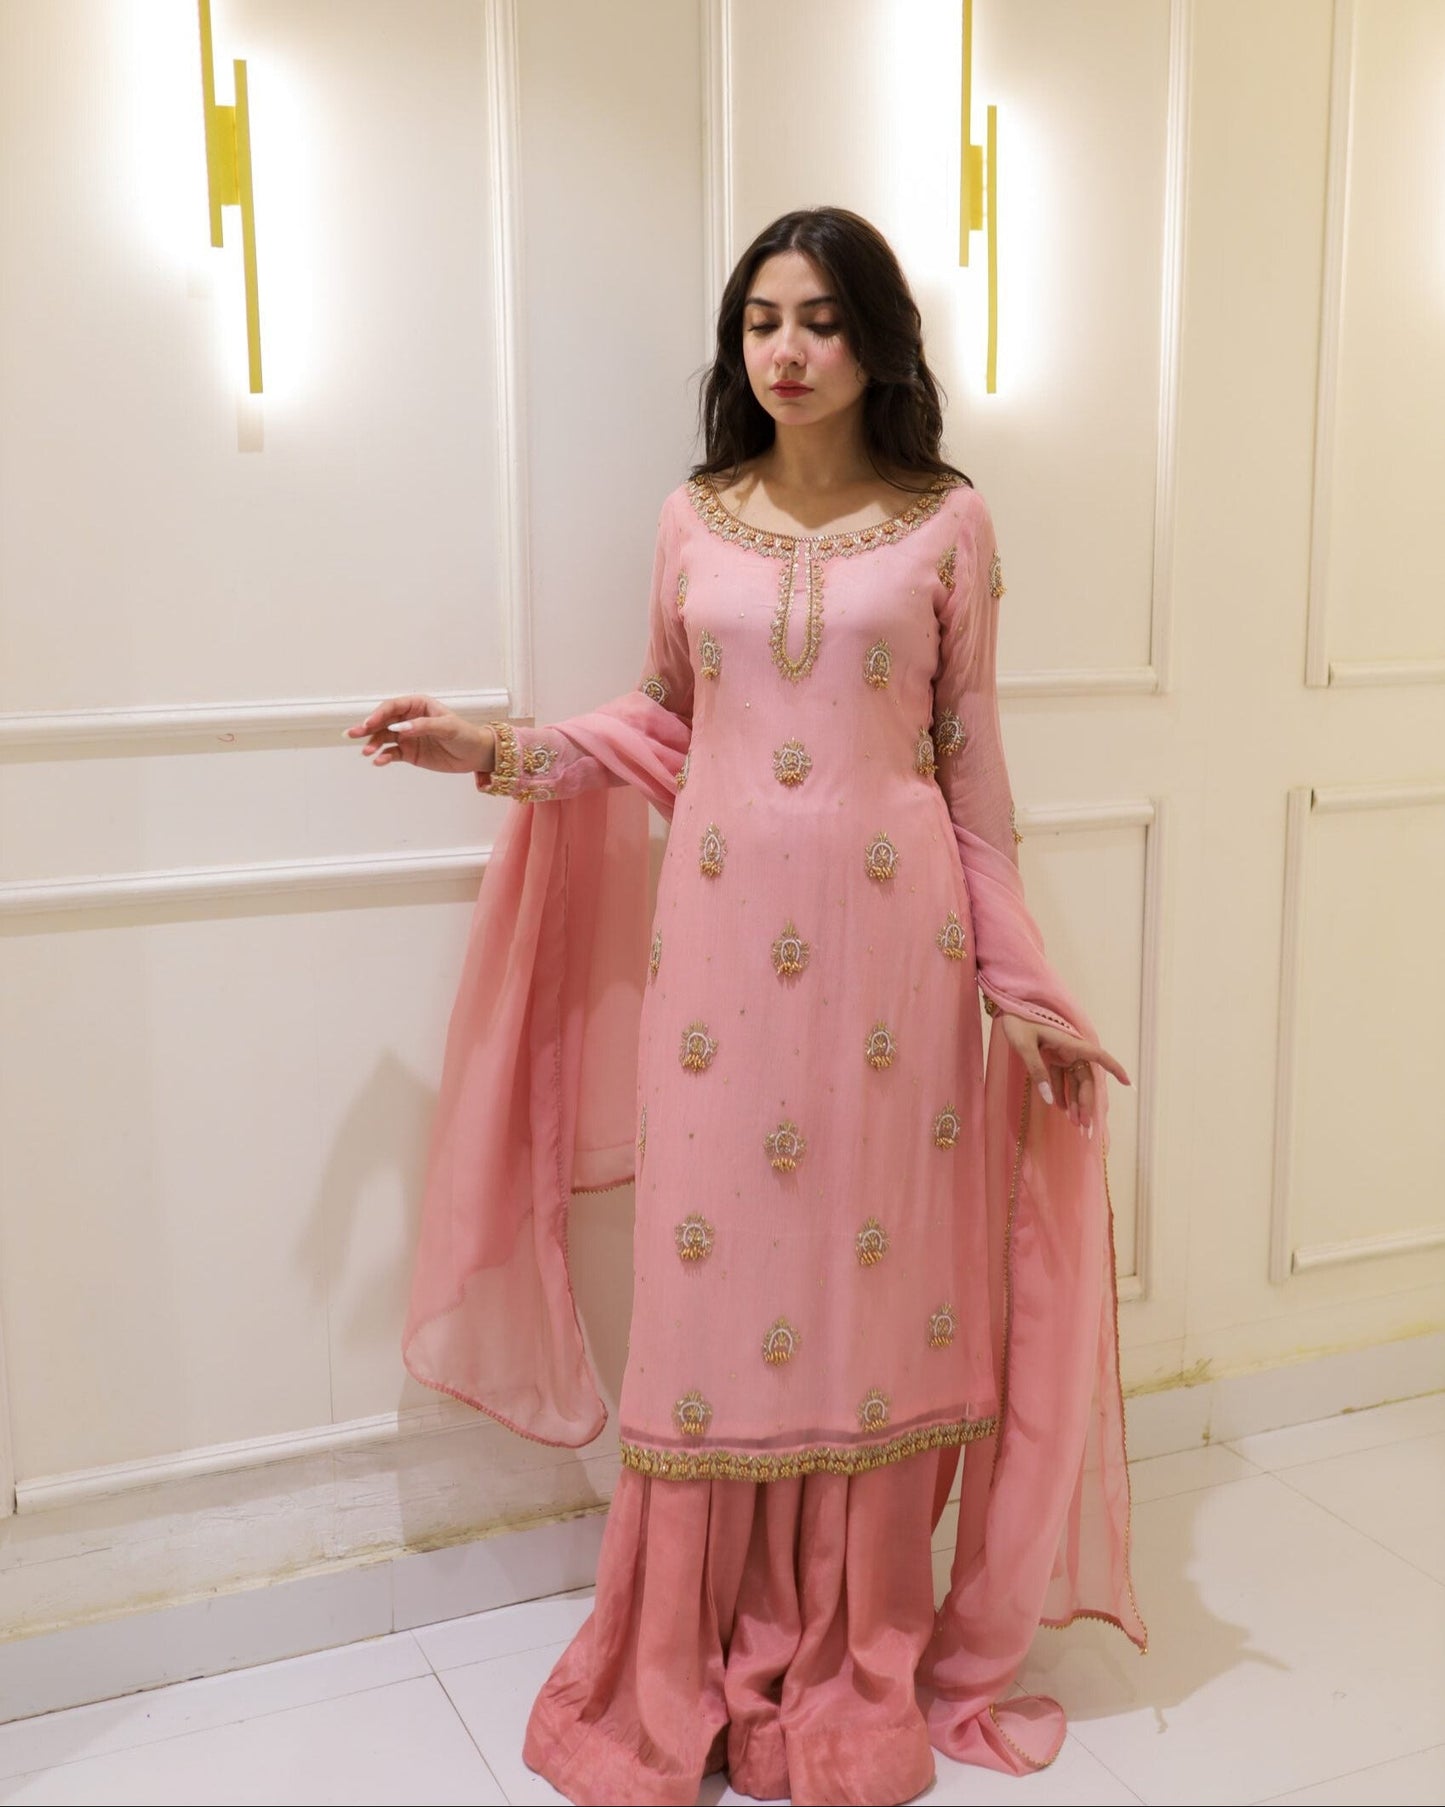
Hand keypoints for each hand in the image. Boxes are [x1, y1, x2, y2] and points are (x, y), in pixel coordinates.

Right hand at [344, 696, 490, 775]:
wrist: (474, 755)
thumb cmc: (464, 735)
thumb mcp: (447, 727)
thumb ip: (423, 726)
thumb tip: (400, 728)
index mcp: (417, 705)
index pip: (393, 707)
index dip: (379, 714)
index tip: (369, 724)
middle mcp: (408, 719)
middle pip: (383, 721)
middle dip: (367, 727)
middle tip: (353, 734)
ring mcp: (406, 736)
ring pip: (383, 738)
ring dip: (373, 744)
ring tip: (366, 752)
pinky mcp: (408, 752)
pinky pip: (391, 754)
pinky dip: (384, 757)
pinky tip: (379, 761)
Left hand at [997, 1013, 1130, 1138]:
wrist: (1006, 1008)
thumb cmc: (1017, 1022)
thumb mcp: (1024, 1045)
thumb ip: (1037, 1070)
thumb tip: (1050, 1100)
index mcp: (1070, 1042)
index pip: (1098, 1056)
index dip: (1114, 1068)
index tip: (1128, 1083)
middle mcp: (1070, 1049)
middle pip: (1086, 1078)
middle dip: (1087, 1101)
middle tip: (1083, 1125)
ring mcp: (1062, 1053)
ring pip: (1075, 1080)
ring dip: (1075, 1100)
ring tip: (1074, 1122)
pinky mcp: (1052, 1056)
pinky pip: (1061, 1077)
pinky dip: (1061, 1092)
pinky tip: (1061, 1108)